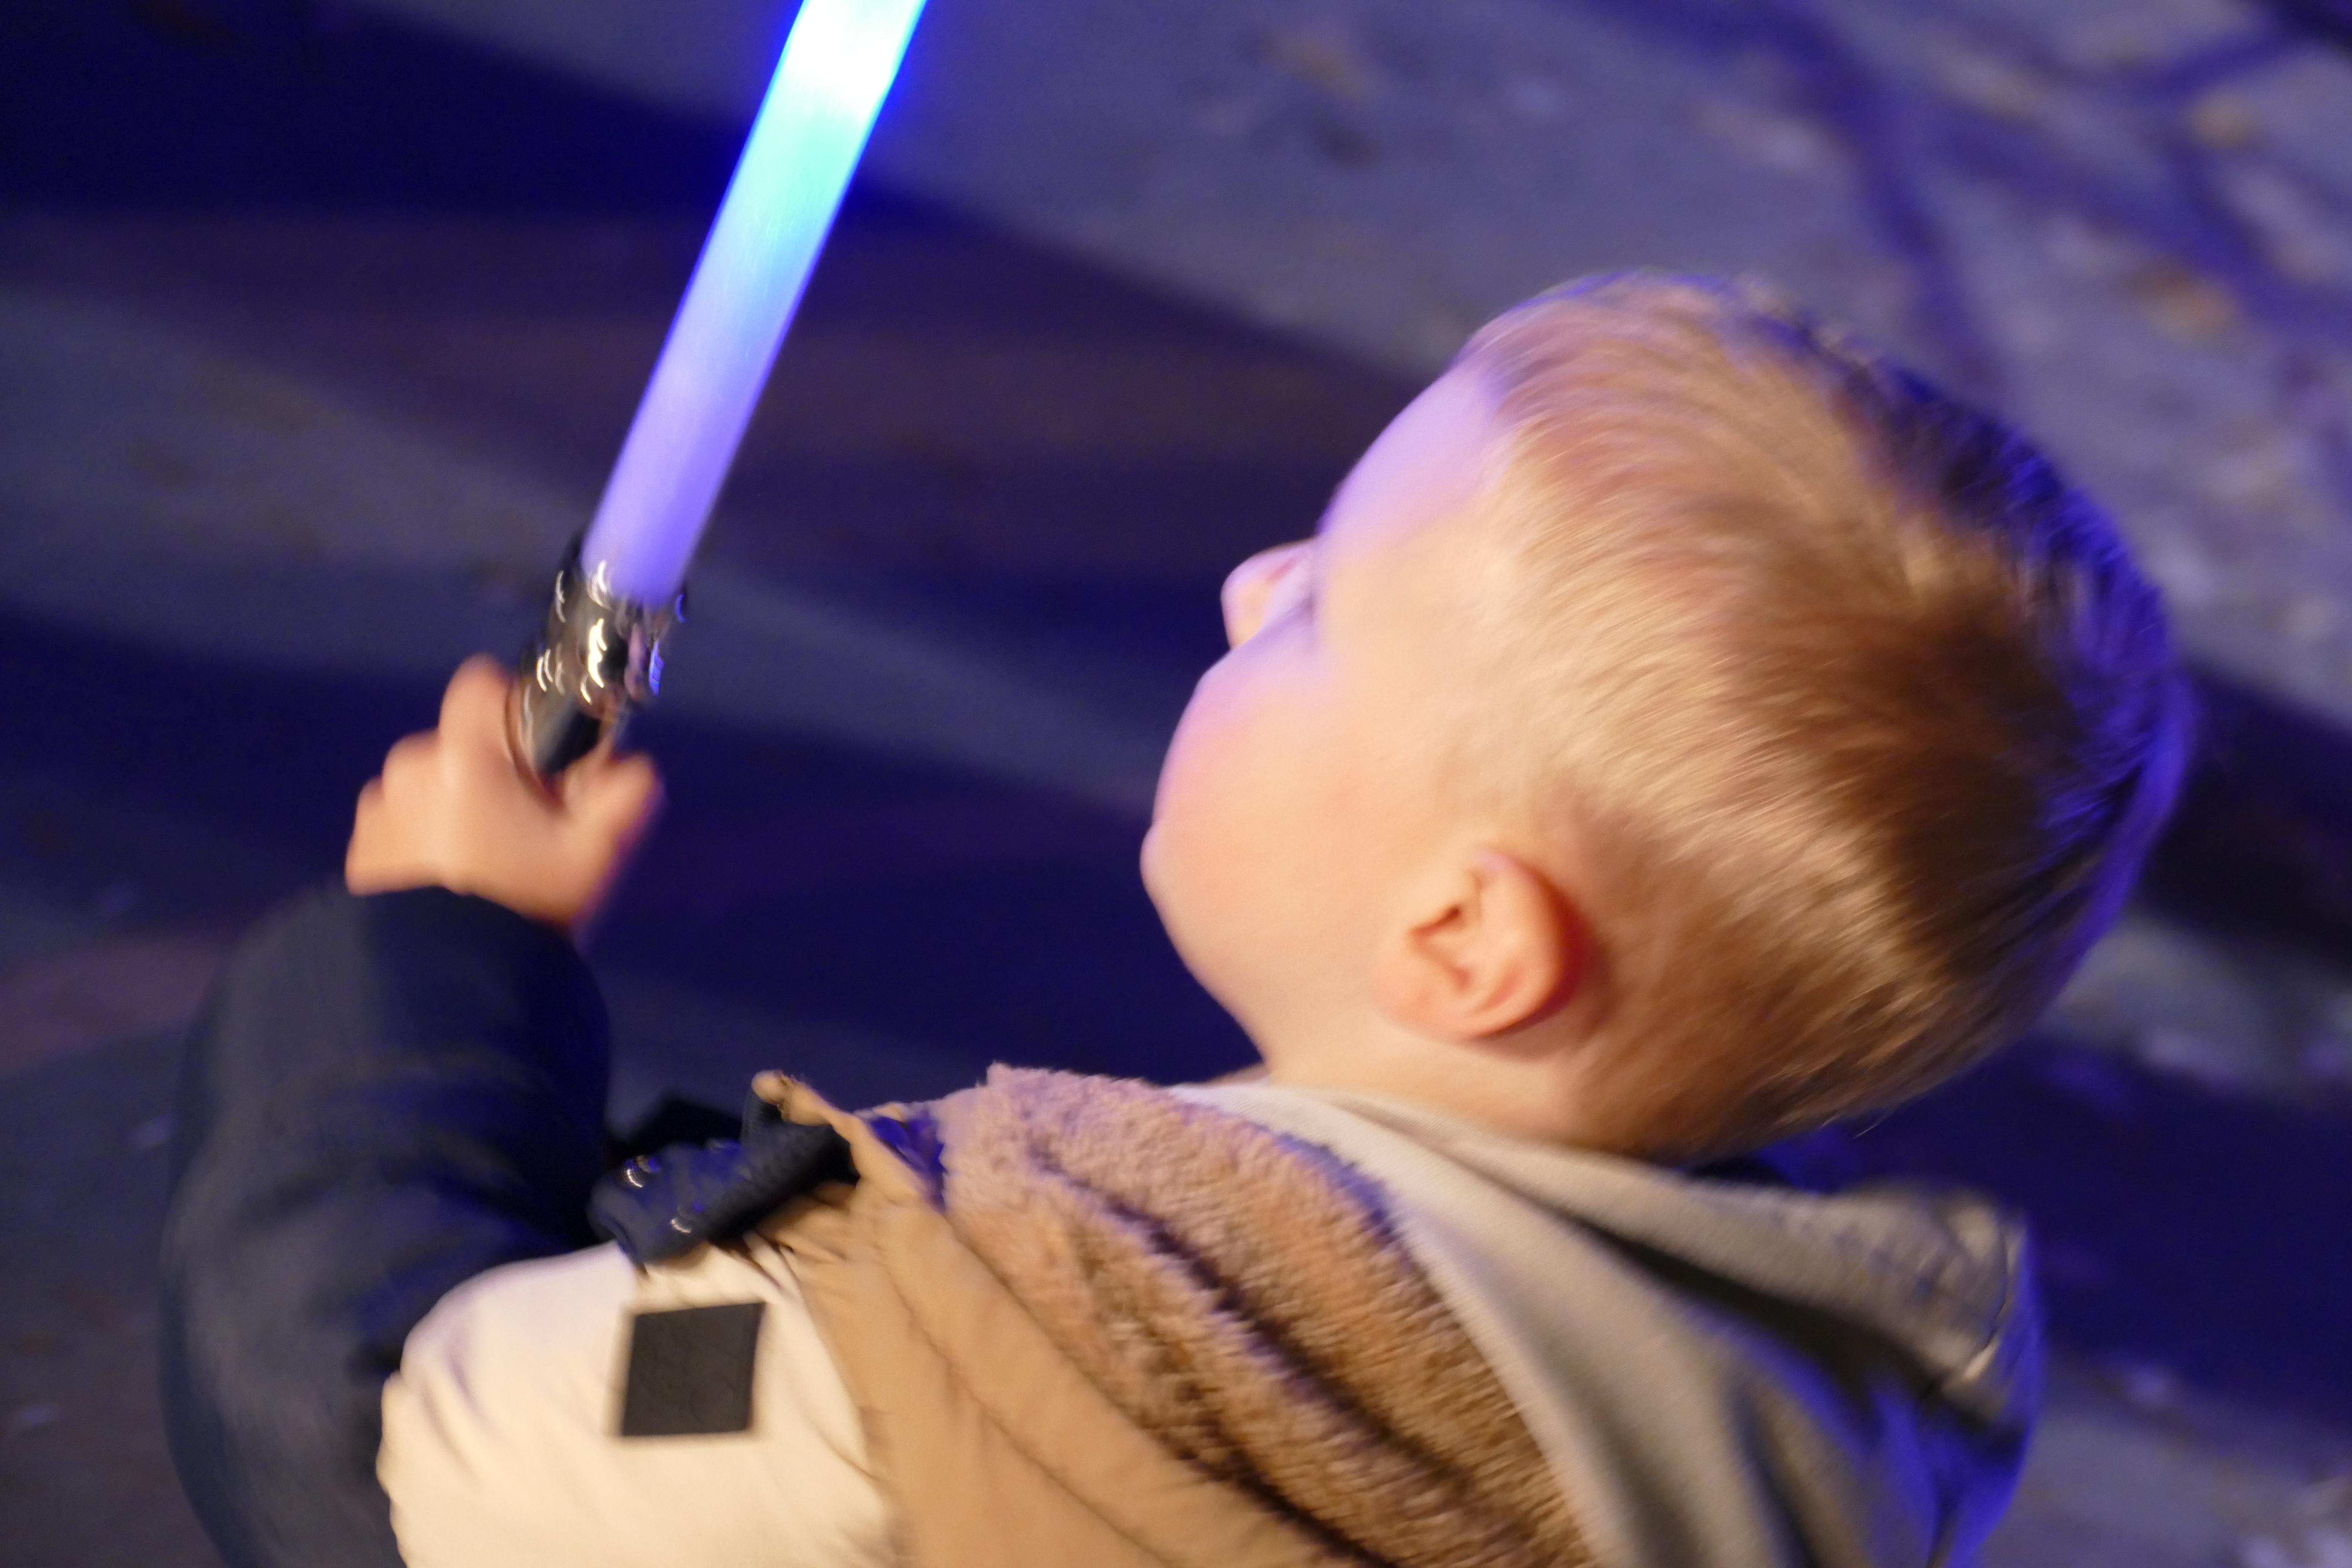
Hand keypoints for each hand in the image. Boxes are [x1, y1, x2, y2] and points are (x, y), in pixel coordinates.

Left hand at [346, 657, 662, 934]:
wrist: (440, 981)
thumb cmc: (521, 906)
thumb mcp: (594, 857)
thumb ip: (626, 797)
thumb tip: (631, 768)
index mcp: (465, 755)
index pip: (482, 683)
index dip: (516, 703)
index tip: (539, 752)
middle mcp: (412, 767)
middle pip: (463, 742)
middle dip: (494, 772)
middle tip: (525, 829)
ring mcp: (378, 807)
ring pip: (431, 783)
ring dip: (456, 806)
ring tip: (482, 865)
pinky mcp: (358, 845)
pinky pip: (401, 819)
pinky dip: (423, 837)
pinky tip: (446, 883)